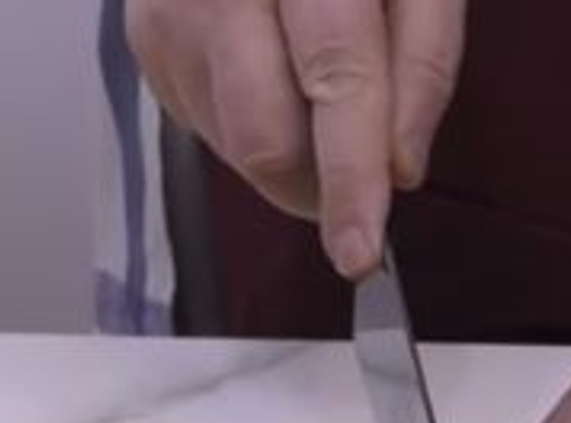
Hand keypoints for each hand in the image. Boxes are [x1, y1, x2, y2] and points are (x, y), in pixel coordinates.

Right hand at [125, 0, 466, 277]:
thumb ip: (424, 61)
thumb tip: (399, 170)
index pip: (336, 79)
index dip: (350, 177)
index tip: (359, 250)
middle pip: (265, 138)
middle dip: (319, 184)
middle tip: (355, 169)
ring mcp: (171, 10)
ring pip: (236, 147)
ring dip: (290, 148)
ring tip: (307, 80)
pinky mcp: (147, 38)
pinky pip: (208, 128)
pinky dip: (252, 123)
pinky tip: (267, 69)